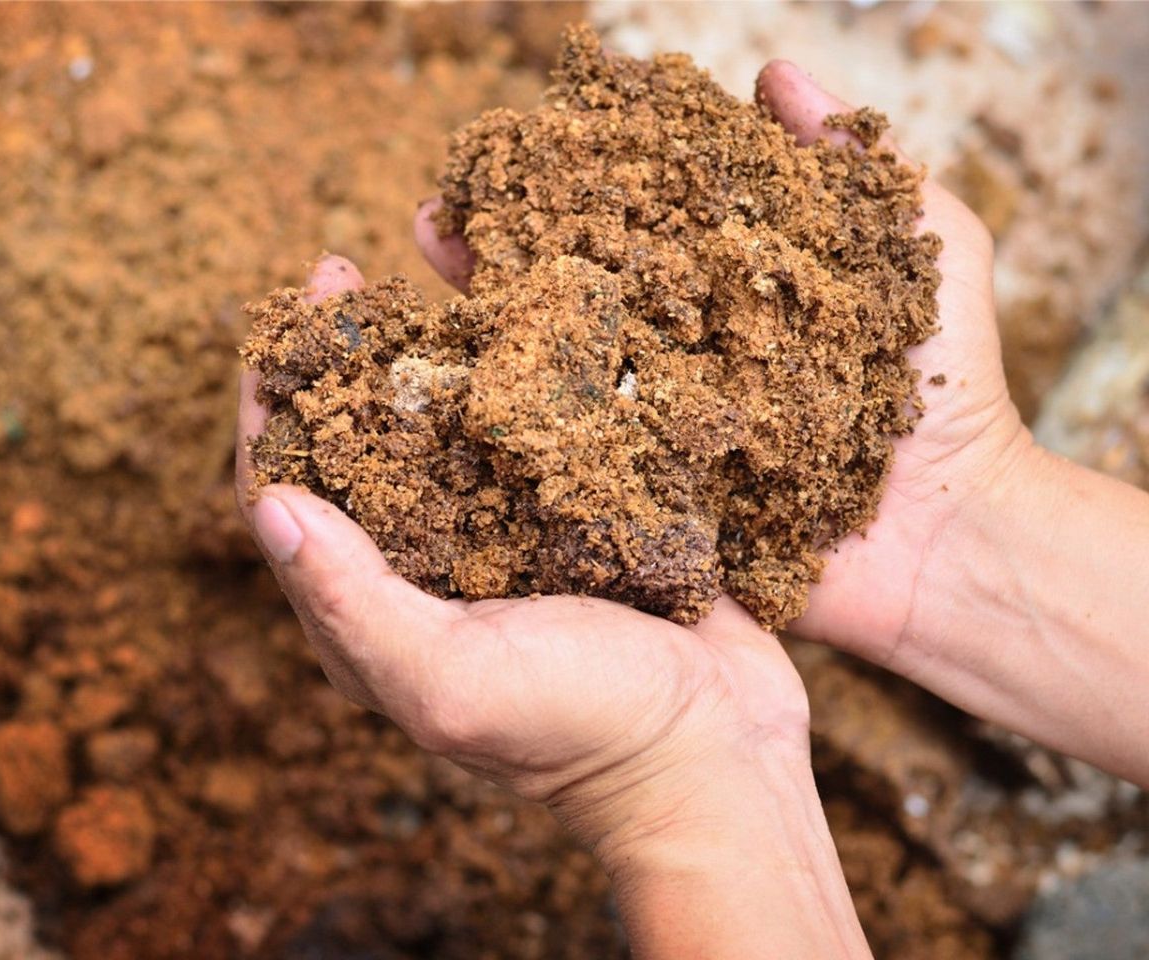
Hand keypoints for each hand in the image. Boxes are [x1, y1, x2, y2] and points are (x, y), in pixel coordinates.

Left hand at [237, 257, 870, 956]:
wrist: (717, 753)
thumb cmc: (580, 729)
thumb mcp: (452, 680)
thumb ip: (356, 602)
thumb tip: (268, 507)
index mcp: (373, 614)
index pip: (284, 500)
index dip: (267, 411)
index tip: (275, 328)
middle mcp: (427, 567)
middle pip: (355, 446)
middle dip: (339, 360)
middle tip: (340, 276)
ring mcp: (501, 537)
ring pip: (442, 424)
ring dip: (423, 350)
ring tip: (419, 279)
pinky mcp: (571, 515)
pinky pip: (527, 428)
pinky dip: (515, 372)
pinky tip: (522, 316)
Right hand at [416, 62, 1031, 669]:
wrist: (953, 537)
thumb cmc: (949, 393)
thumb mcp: (926, 252)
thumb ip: (860, 164)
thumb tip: (771, 73)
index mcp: (730, 291)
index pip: (641, 218)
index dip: (584, 176)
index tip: (529, 137)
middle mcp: (678, 352)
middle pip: (577, 284)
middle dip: (507, 240)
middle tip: (446, 204)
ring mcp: (655, 427)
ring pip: (555, 362)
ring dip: (486, 315)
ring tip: (427, 263)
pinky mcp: (646, 500)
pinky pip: (568, 459)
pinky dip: (510, 425)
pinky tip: (453, 384)